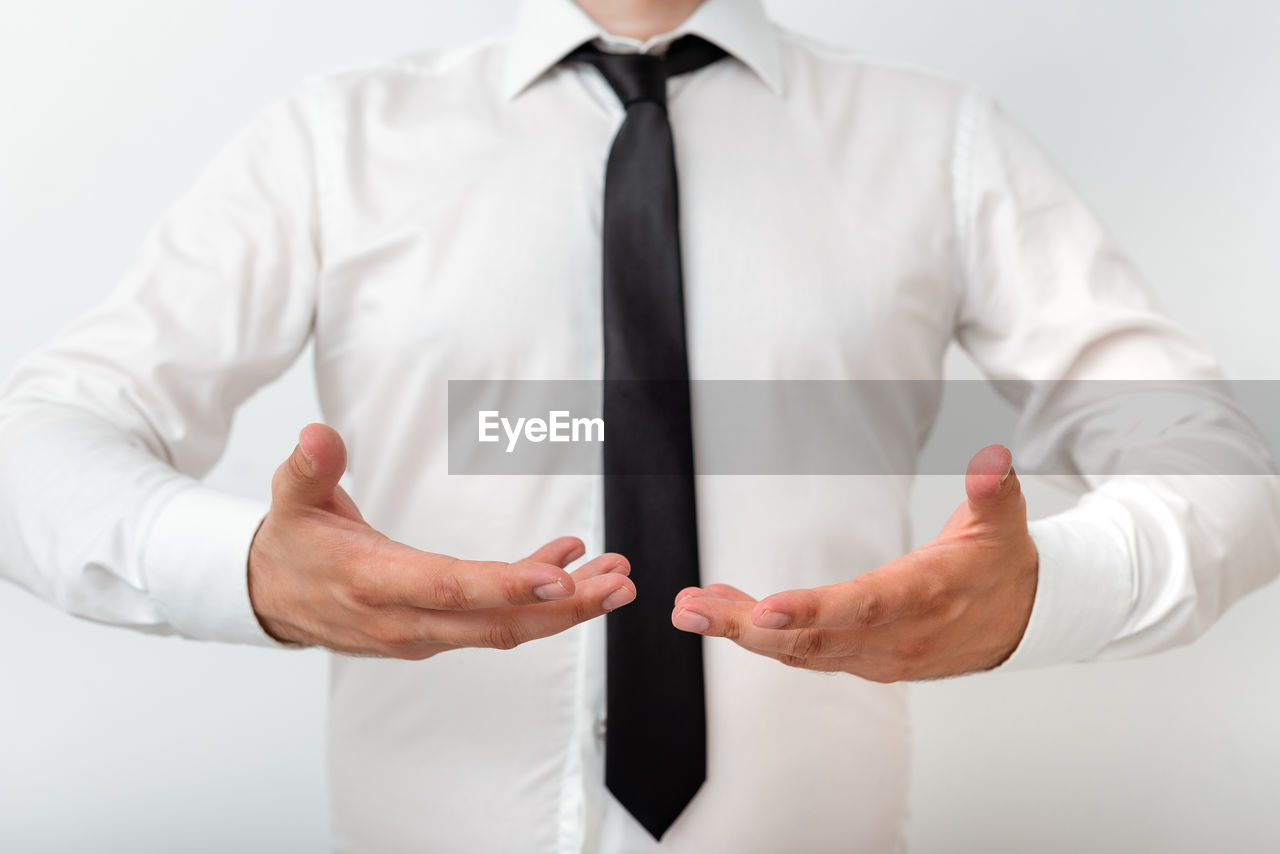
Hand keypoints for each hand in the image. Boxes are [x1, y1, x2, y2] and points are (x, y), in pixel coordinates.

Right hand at [248, 423, 634, 658]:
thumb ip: (309, 468)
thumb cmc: (292, 546)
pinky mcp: (436, 631)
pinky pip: (495, 617)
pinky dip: (535, 593)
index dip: (507, 586)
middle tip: (620, 584)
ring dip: (565, 606)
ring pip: (505, 626)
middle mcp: (407, 621)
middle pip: (497, 622)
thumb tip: (319, 435)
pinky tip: (570, 561)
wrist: (270, 597)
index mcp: (376, 585)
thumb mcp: (291, 500)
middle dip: (566, 608)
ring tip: (616, 579)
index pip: (450, 590)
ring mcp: (425, 633)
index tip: (562, 578)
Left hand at [670, 444, 1037, 681]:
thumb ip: (992, 493)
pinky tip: (726, 613)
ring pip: (800, 650)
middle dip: (746, 626)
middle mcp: (896, 637)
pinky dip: (762, 637)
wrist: (1021, 620)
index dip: (811, 611)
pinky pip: (805, 653)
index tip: (763, 611)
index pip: (863, 607)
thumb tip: (991, 464)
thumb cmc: (999, 567)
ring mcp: (877, 656)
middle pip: (813, 638)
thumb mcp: (1002, 523)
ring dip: (742, 632)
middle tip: (691, 609)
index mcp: (924, 597)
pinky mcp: (864, 661)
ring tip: (691, 609)